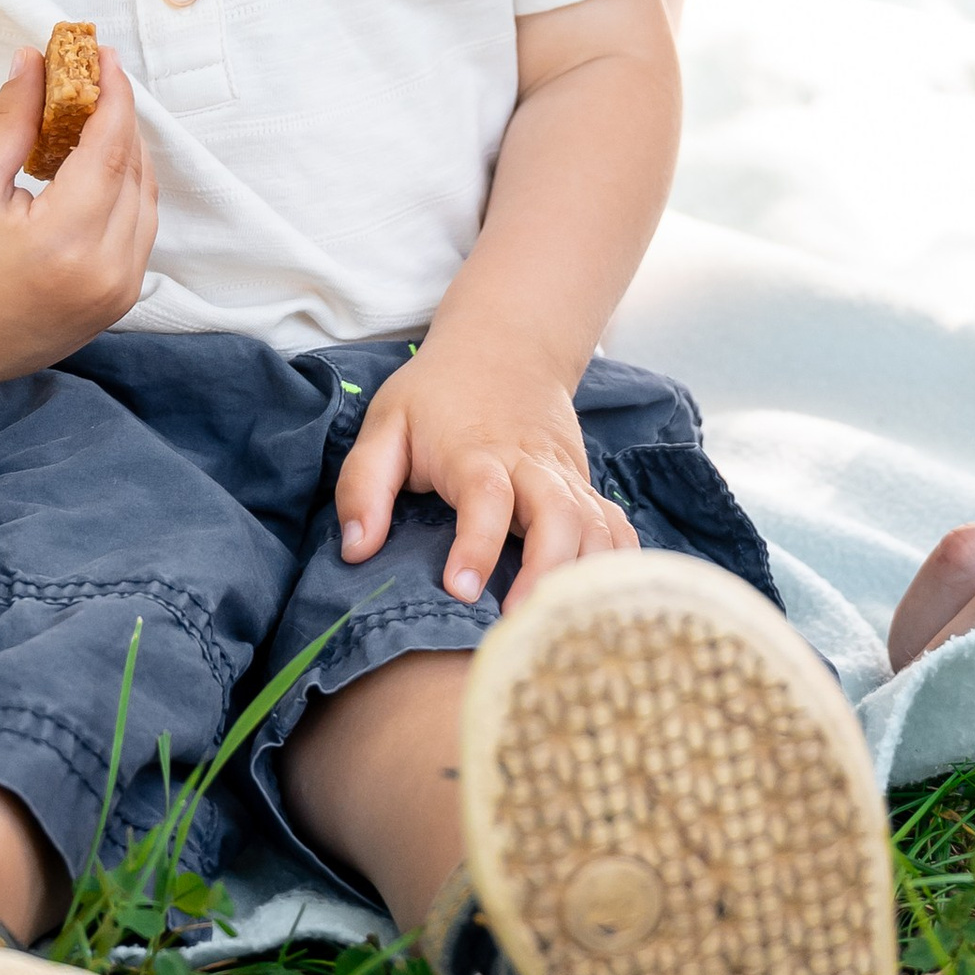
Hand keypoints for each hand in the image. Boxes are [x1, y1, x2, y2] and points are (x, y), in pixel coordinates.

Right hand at [0, 48, 156, 389]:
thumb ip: (11, 119)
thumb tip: (36, 59)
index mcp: (64, 246)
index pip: (110, 150)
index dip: (113, 95)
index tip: (103, 55)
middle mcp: (104, 275)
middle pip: (134, 170)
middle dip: (118, 116)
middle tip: (93, 76)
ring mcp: (118, 295)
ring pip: (146, 198)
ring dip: (126, 150)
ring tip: (93, 114)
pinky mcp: (120, 303)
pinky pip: (141, 228)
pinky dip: (127, 188)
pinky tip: (97, 163)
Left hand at [334, 339, 638, 612]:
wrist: (506, 345)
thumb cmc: (437, 395)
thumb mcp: (386, 424)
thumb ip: (364, 485)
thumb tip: (356, 549)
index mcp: (476, 452)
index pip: (486, 497)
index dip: (477, 544)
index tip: (461, 590)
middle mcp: (530, 465)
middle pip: (559, 513)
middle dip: (547, 569)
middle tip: (520, 620)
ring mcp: (565, 477)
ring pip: (596, 524)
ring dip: (587, 576)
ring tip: (562, 629)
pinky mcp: (585, 487)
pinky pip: (616, 526)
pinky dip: (619, 565)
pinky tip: (604, 607)